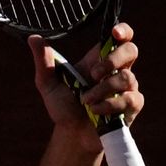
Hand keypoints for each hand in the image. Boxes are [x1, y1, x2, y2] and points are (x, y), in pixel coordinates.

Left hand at [31, 21, 142, 135]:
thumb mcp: (49, 84)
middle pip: (131, 50)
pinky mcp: (132, 105)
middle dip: (113, 60)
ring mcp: (127, 87)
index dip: (123, 30)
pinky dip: (109, 105)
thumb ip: (44, 62)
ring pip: (126, 77)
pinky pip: (129, 99)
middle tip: (94, 74)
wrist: (71, 134)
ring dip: (103, 90)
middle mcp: (117, 70)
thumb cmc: (64, 107)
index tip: (114, 33)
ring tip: (86, 101)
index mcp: (100, 60)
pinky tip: (96, 111)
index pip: (120, 37)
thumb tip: (33, 38)